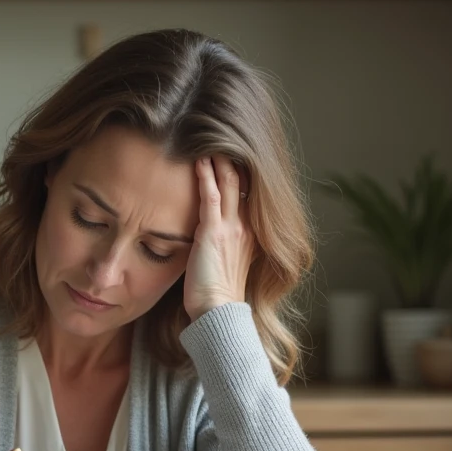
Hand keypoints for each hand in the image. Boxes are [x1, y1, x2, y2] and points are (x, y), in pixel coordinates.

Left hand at [183, 155, 255, 322]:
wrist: (218, 312)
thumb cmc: (218, 296)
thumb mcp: (229, 265)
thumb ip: (226, 245)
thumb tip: (213, 236)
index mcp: (252, 234)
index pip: (249, 194)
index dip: (242, 174)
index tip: (232, 156)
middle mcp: (246, 227)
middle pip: (243, 183)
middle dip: (232, 160)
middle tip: (220, 138)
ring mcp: (232, 228)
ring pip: (230, 184)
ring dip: (219, 161)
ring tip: (208, 141)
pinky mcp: (213, 232)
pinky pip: (212, 197)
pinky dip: (206, 177)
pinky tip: (199, 161)